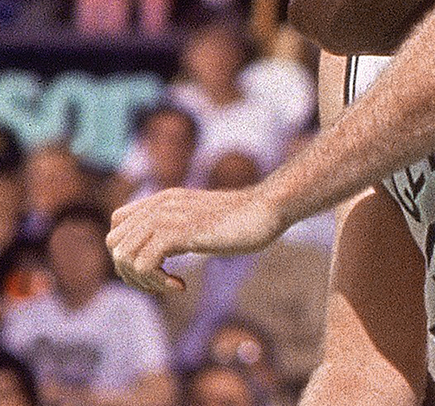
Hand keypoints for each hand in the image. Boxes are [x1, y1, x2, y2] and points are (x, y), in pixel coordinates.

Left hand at [106, 186, 286, 292]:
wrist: (268, 208)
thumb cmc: (245, 219)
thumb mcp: (202, 221)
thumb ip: (181, 227)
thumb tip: (166, 249)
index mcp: (163, 200)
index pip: (117, 226)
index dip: (129, 252)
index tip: (156, 269)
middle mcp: (159, 206)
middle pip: (115, 244)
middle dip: (131, 272)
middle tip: (162, 283)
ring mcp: (166, 217)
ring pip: (123, 256)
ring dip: (143, 280)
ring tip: (171, 285)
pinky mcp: (177, 232)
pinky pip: (144, 265)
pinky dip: (157, 282)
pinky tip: (181, 285)